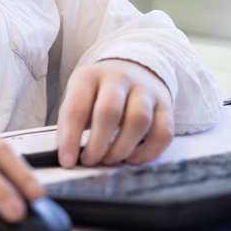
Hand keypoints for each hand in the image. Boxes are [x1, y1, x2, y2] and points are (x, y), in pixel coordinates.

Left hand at [56, 59, 173, 167]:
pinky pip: (163, 132)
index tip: (67, 160)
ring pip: (139, 121)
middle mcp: (119, 79)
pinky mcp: (165, 106)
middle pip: (109, 112)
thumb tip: (65, 155)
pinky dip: (148, 152)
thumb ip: (70, 122)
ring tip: (109, 160)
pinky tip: (132, 158)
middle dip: (98, 144)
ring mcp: (145, 90)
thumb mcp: (79, 96)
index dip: (70, 137)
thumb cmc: (100, 91)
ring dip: (121, 149)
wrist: (134, 69)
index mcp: (90, 76)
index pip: (77, 107)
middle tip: (90, 161)